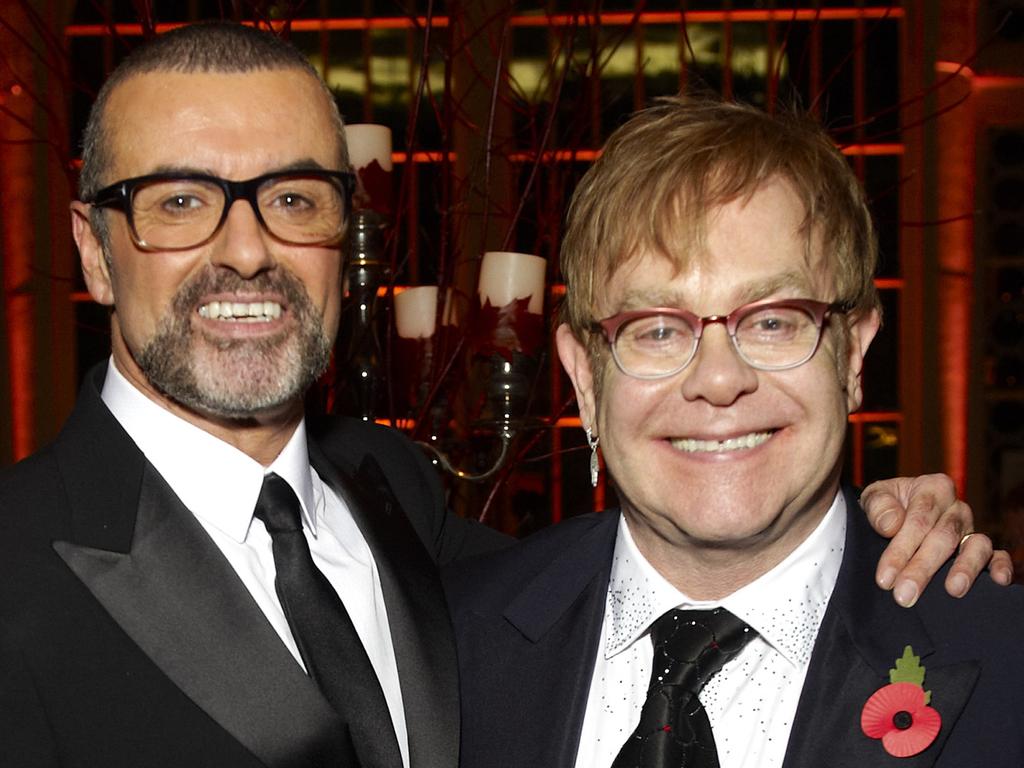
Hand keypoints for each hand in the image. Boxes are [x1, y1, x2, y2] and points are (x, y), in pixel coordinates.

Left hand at [861, 474, 1013, 606]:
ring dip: (964, 569)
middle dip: (922, 569)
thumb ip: (879, 507)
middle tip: (905, 595)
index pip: (918, 521)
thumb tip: (891, 525)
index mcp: (932, 488)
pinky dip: (1000, 566)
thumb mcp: (875, 498)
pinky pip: (997, 555)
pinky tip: (997, 580)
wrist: (894, 513)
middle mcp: (956, 508)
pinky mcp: (982, 549)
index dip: (901, 550)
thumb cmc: (886, 506)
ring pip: (976, 546)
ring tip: (953, 591)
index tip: (885, 577)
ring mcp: (971, 529)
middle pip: (943, 538)